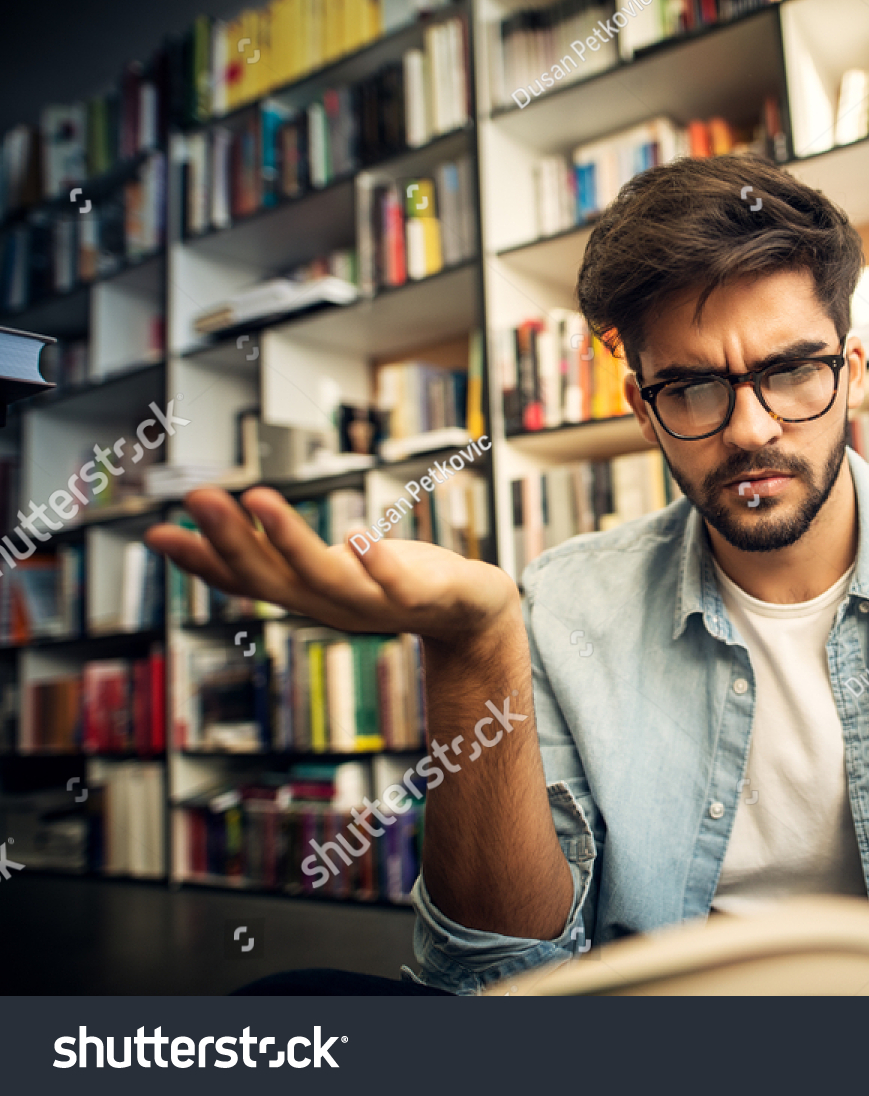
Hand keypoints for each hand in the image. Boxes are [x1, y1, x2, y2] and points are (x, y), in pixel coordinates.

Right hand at [144, 486, 517, 644]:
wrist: (471, 614)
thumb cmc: (390, 581)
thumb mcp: (324, 567)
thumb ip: (274, 550)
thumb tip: (210, 520)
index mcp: (306, 595)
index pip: (243, 579)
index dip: (200, 561)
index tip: (156, 533)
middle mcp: (332, 605)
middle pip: (273, 577)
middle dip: (232, 539)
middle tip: (197, 497)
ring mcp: (376, 604)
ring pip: (326, 578)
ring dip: (291, 539)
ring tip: (259, 495)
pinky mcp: (424, 597)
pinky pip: (396, 583)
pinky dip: (376, 562)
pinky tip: (357, 531)